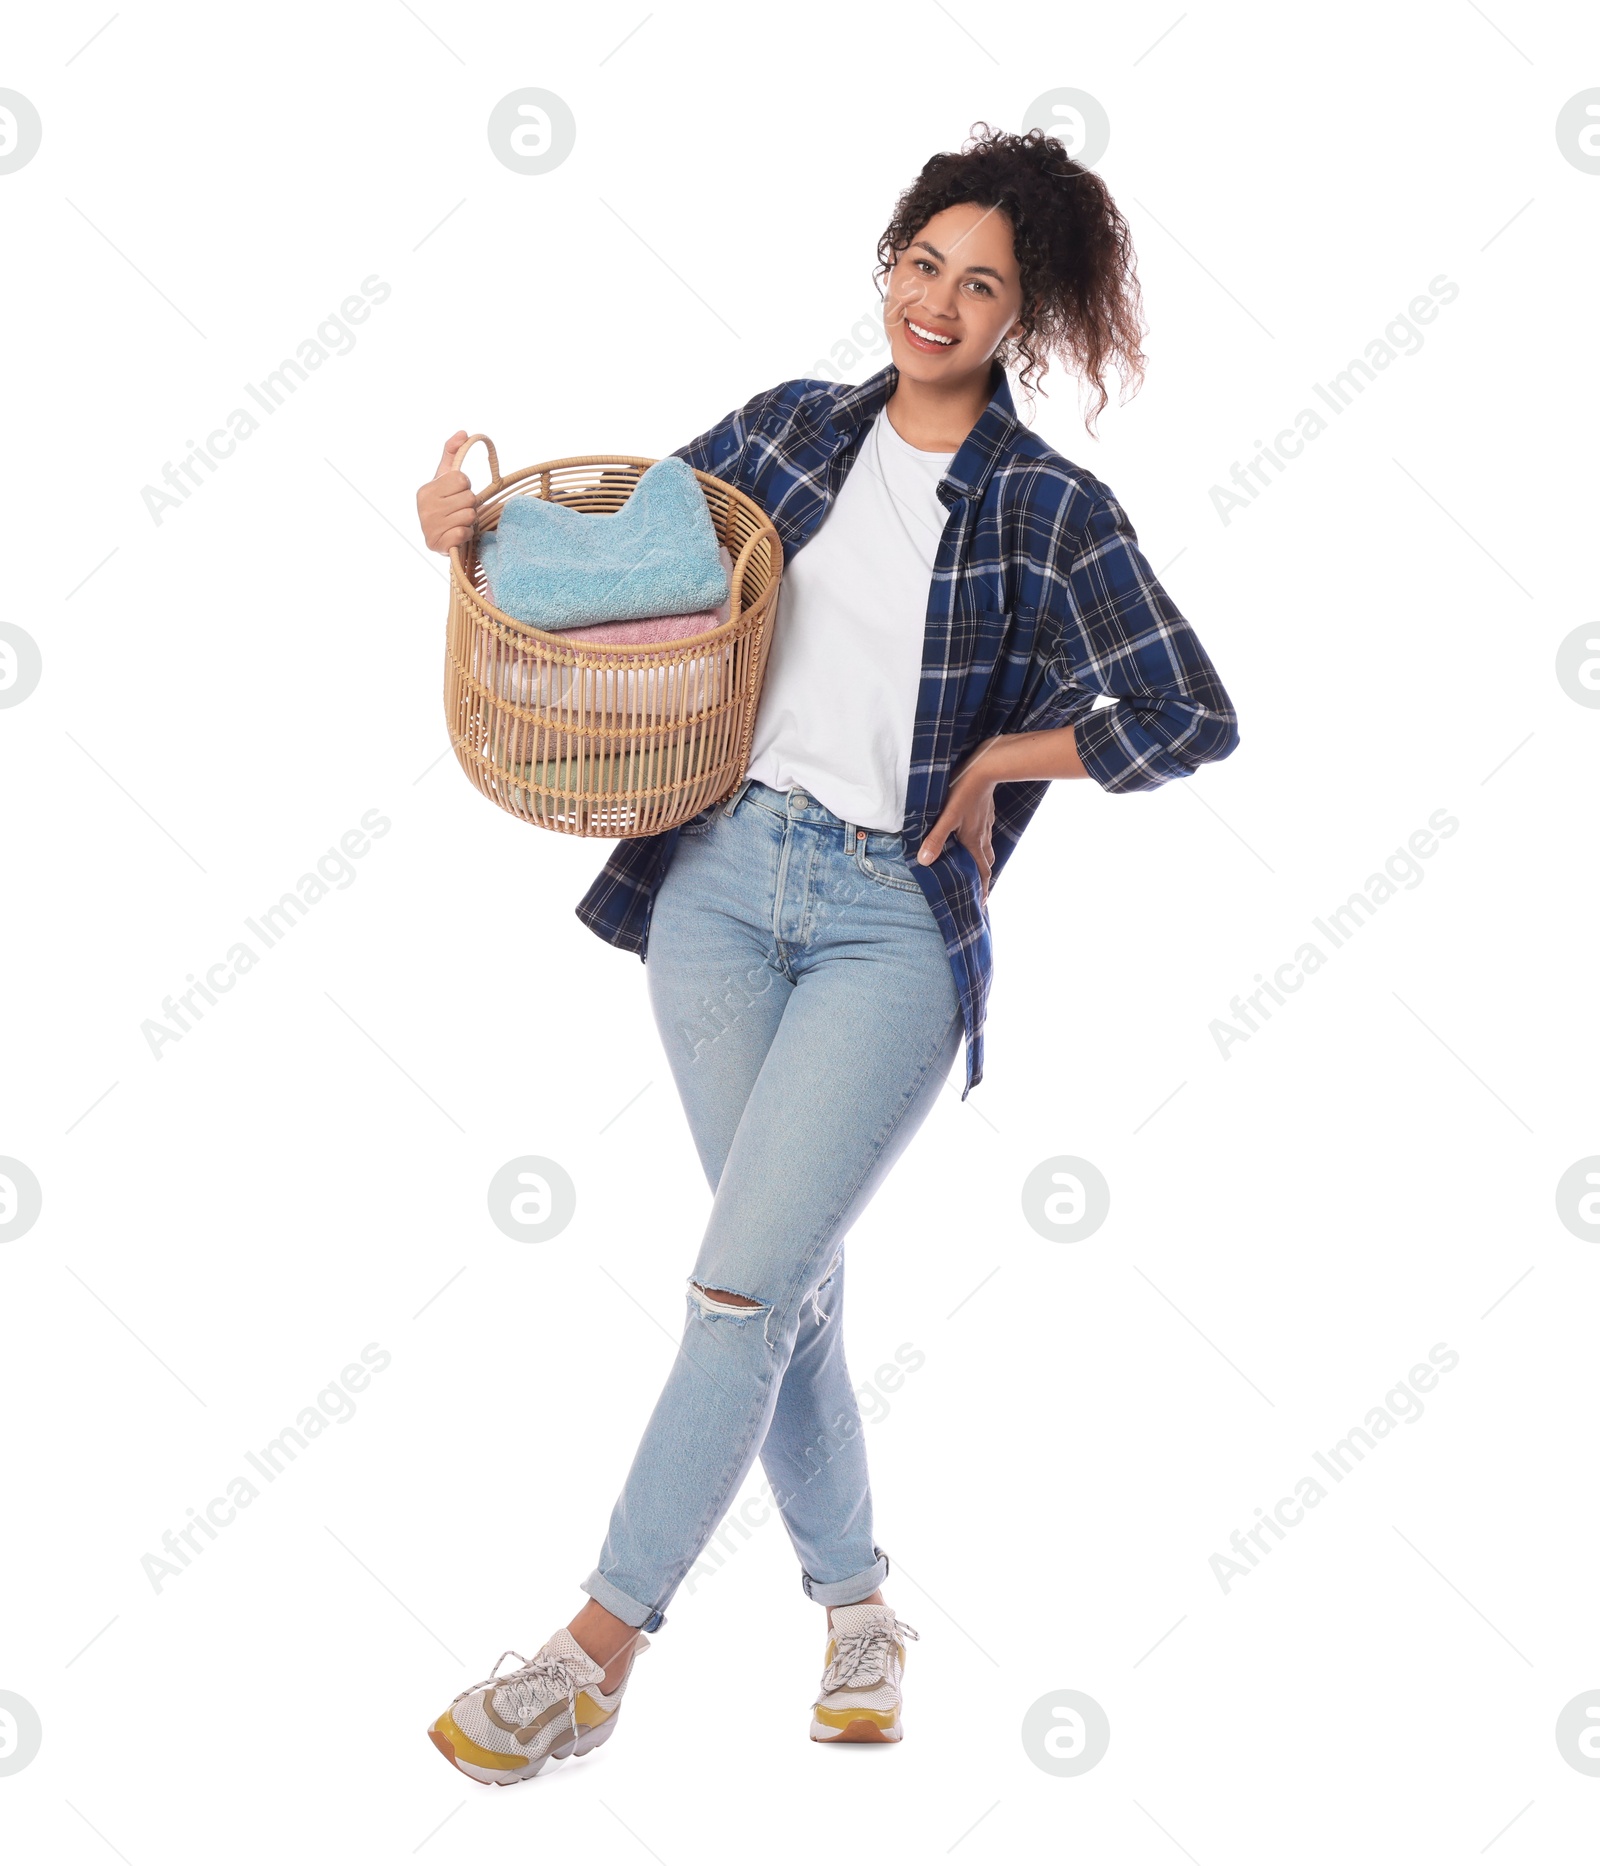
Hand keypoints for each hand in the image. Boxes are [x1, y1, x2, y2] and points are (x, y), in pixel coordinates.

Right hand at [416, 430, 475, 553]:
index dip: (465, 487)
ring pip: (469, 515)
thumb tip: (463, 433)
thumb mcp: (446, 478)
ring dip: (469, 520)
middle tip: (459, 510)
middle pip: (469, 498)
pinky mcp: (436, 544)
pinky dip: (466, 534)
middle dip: (469, 504)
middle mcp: (424, 507)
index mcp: (426, 489)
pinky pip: (464, 533)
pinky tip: (456, 533)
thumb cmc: (444, 504)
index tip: (456, 494)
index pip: (462, 479)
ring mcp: (428, 527)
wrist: (439, 538)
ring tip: (458, 521)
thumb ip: (453, 454)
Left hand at [917, 737, 1002, 899]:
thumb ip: (935, 840)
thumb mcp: (946, 817)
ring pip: (986, 847)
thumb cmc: (964, 792)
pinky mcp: (986, 812)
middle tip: (978, 887)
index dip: (983, 889)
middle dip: (983, 877)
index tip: (983, 903)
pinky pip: (985, 833)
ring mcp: (986, 823)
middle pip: (986, 862)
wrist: (986, 767)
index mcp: (974, 841)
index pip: (982, 872)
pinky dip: (980, 842)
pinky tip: (972, 835)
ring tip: (974, 865)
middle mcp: (983, 835)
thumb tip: (924, 862)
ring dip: (982, 859)